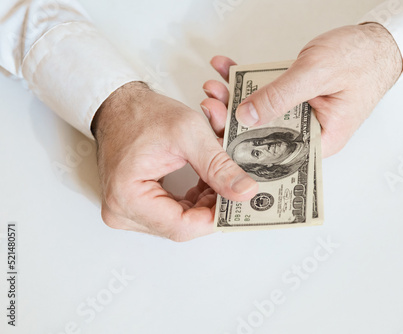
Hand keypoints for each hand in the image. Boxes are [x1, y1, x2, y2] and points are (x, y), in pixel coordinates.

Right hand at [92, 82, 257, 241]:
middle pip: (182, 226)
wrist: (119, 104)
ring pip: (181, 220)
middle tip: (235, 188)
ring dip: (205, 202)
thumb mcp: (189, 134)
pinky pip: (173, 212)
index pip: (182, 227)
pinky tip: (207, 182)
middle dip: (213, 207)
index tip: (238, 203)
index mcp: (127, 197)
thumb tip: (244, 191)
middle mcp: (122, 211)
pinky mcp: (136, 205)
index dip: (215, 217)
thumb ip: (219, 167)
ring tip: (220, 178)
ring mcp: (127, 210)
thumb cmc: (141, 113)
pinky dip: (194, 199)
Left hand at [200, 23, 402, 156]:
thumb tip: (247, 116)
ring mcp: (300, 115)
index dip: (246, 149)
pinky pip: (266, 93)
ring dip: (234, 98)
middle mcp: (308, 132)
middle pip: (264, 134)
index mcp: (321, 139)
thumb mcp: (316, 74)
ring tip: (214, 86)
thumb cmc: (361, 58)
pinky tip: (228, 70)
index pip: (277, 154)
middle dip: (232, 120)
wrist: (375, 40)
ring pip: (260, 113)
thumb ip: (281, 96)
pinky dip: (246, 80)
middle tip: (210, 105)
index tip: (219, 137)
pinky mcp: (293, 98)